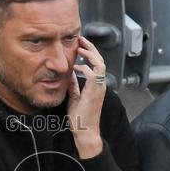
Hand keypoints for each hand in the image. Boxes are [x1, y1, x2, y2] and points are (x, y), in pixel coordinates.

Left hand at [66, 36, 106, 158]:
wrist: (85, 131)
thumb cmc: (81, 117)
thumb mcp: (75, 97)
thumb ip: (74, 86)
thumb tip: (69, 75)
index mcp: (96, 85)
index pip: (96, 64)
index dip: (89, 53)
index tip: (79, 45)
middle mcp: (100, 84)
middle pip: (100, 60)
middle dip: (91, 48)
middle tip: (81, 39)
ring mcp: (99, 88)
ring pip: (100, 65)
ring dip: (90, 54)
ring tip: (81, 47)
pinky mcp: (95, 92)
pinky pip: (93, 75)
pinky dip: (86, 68)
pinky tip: (77, 66)